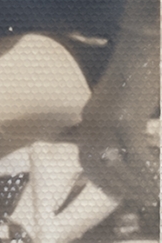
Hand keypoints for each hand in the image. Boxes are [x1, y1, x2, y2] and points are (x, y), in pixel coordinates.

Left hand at [79, 74, 160, 206]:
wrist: (142, 45)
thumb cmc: (139, 71)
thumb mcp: (124, 101)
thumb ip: (121, 122)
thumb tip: (131, 145)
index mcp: (88, 118)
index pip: (87, 160)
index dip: (102, 180)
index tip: (120, 193)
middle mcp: (92, 122)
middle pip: (99, 167)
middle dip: (121, 187)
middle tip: (142, 198)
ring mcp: (106, 121)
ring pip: (119, 165)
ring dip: (138, 183)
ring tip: (154, 192)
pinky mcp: (126, 118)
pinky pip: (136, 153)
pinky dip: (148, 168)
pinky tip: (159, 177)